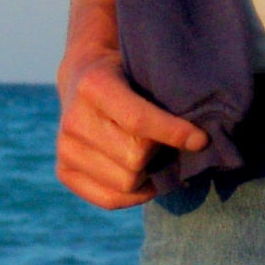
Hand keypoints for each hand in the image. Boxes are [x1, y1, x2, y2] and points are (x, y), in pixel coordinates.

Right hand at [55, 51, 208, 209]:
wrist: (84, 75)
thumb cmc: (128, 69)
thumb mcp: (143, 65)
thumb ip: (165, 92)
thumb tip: (200, 134)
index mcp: (93, 84)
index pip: (138, 120)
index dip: (174, 132)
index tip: (200, 139)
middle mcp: (73, 119)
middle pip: (134, 158)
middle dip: (161, 152)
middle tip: (175, 143)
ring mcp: (64, 148)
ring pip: (125, 183)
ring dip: (151, 174)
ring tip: (159, 156)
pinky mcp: (64, 171)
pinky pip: (109, 199)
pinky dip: (137, 194)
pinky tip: (148, 177)